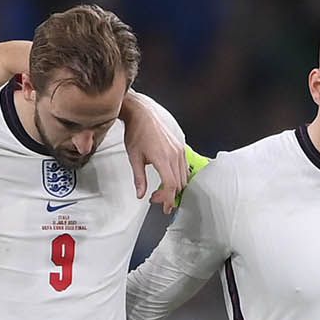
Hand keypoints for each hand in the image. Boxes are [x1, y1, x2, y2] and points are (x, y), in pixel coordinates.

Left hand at [123, 96, 189, 210]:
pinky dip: (179, 177)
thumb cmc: (136, 132)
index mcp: (162, 158)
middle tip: (157, 199)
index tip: (162, 207)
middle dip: (170, 195)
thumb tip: (140, 195)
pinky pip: (185, 167)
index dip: (167, 198)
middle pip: (179, 183)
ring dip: (175, 187)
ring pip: (184, 176)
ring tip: (162, 190)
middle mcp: (174, 154)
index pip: (171, 185)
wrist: (142, 113)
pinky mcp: (181, 146)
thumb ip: (139, 178)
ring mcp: (180, 149)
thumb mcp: (134, 158)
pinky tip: (168, 178)